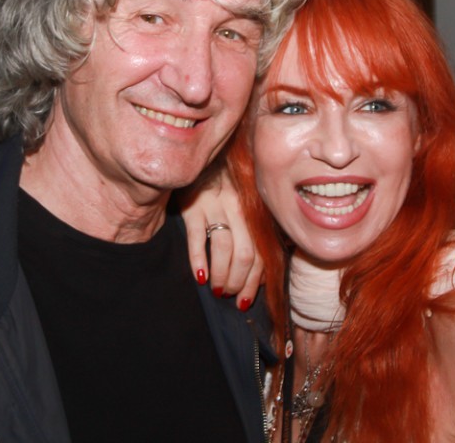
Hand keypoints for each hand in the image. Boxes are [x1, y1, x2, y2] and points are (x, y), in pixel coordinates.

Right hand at [181, 170, 261, 310]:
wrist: (199, 156)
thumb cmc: (226, 184)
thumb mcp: (245, 201)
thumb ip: (255, 229)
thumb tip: (262, 271)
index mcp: (254, 210)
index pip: (260, 253)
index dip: (254, 281)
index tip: (246, 299)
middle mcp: (238, 208)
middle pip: (245, 254)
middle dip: (238, 282)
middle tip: (229, 295)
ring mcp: (215, 206)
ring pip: (223, 249)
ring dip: (221, 276)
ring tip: (217, 289)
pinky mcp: (192, 205)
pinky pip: (197, 237)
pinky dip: (198, 261)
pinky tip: (200, 277)